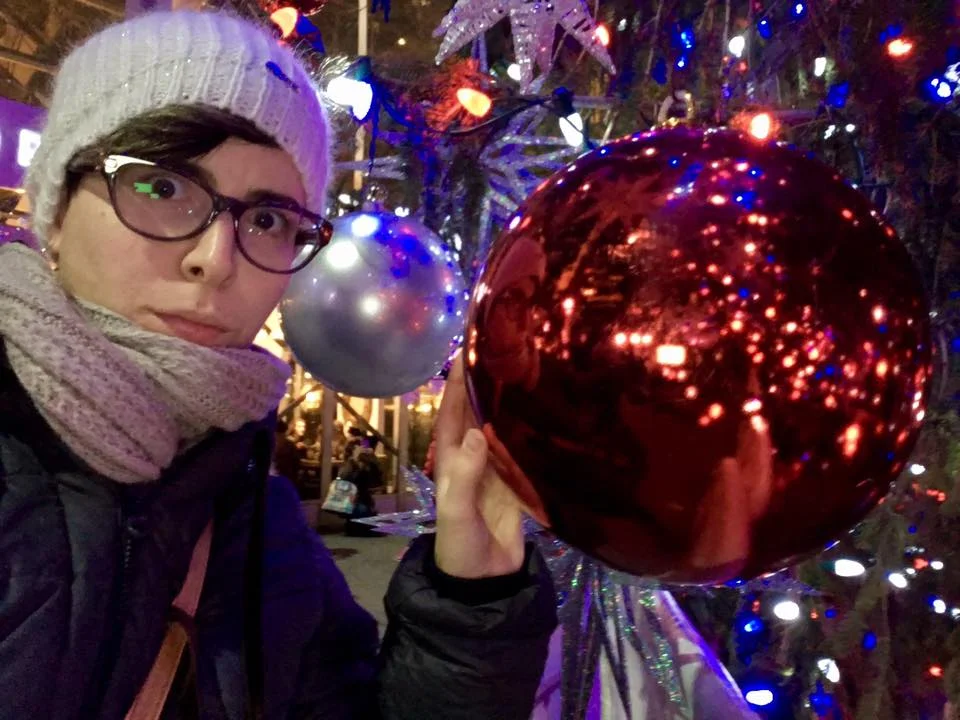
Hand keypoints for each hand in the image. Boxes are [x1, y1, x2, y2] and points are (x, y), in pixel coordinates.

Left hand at [433, 355, 525, 578]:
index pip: (455, 410)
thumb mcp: (456, 510)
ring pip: (506, 428)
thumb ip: (466, 474)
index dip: (461, 380)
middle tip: (514, 350)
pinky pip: (527, 451)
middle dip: (492, 383)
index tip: (472, 348)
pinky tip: (553, 415)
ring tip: (537, 372)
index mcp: (452, 457)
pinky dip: (536, 433)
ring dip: (515, 404)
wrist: (484, 582)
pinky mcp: (519, 484)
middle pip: (482, 412)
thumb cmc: (460, 545)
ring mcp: (498, 469)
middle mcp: (474, 456)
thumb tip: (478, 431)